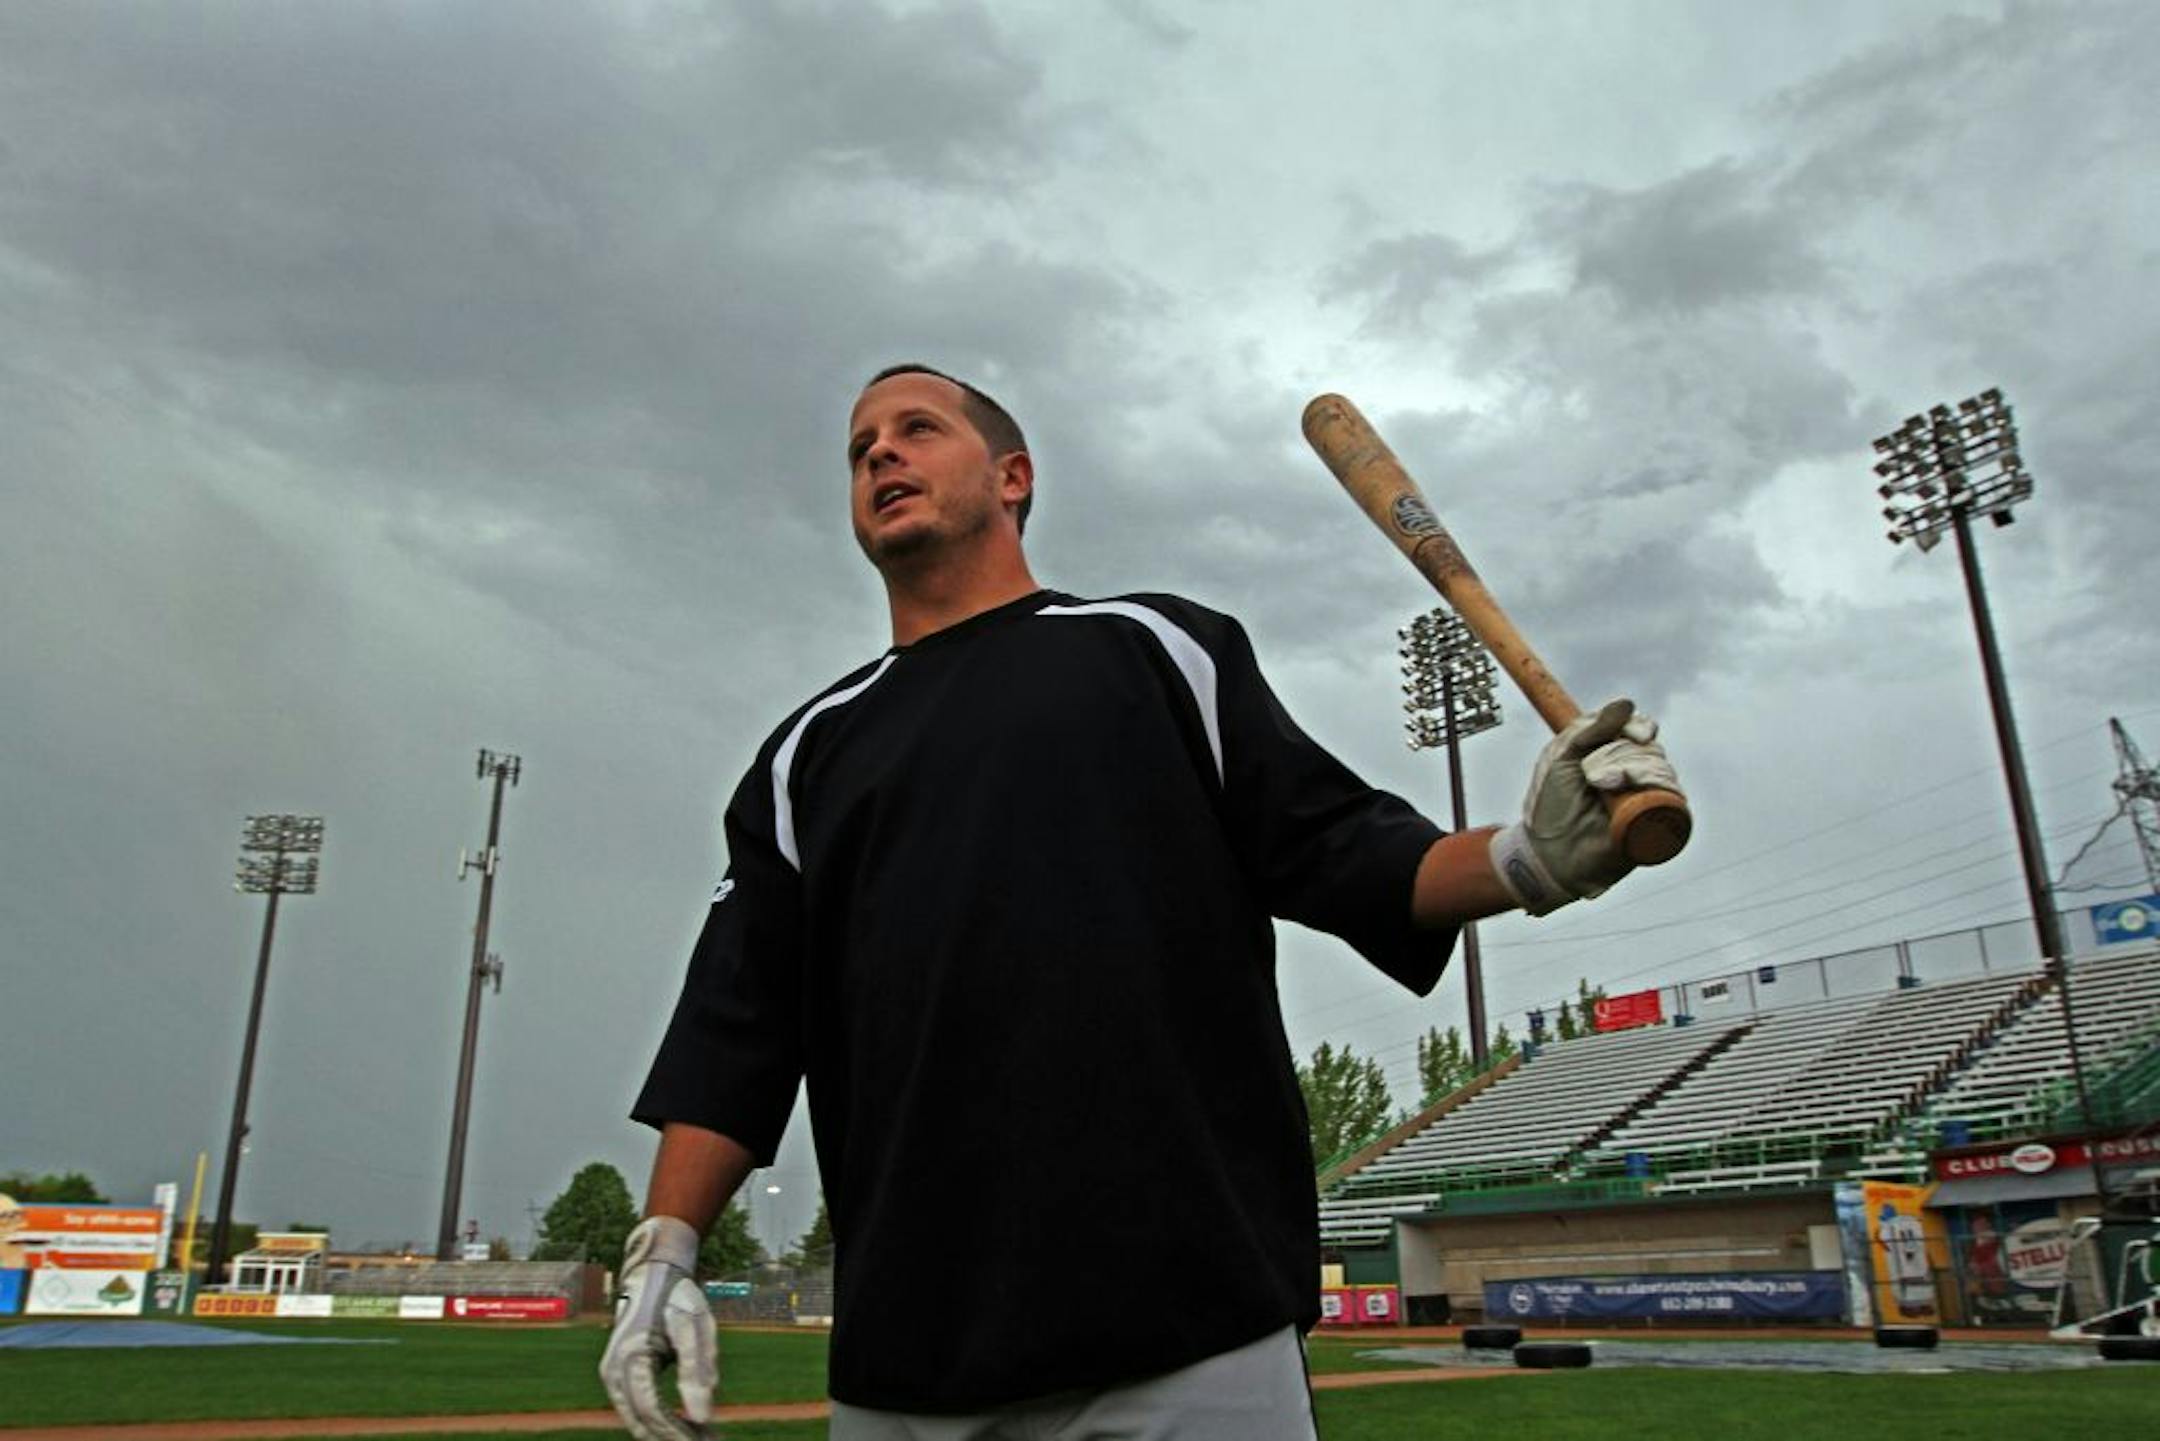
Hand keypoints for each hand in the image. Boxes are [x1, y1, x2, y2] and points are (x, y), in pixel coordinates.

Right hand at [600, 1216, 717, 1440]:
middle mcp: (613, 1371)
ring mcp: (612, 1375)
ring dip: (666, 1433)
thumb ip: (697, 1371)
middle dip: (673, 1437)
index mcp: (631, 1358)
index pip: (652, 1411)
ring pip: (637, 1419)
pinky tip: (686, 1425)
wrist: (654, 1275)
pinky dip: (659, 1421)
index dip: (677, 1432)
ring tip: (702, 1437)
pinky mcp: (618, 1377)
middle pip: (642, 1421)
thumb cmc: (678, 1296)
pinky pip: (637, 1408)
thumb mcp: (695, 1326)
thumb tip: (704, 1416)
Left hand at [1489, 698, 1680, 914]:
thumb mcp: (1562, 757)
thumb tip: (1627, 703)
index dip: (1639, 727)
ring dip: (1633, 771)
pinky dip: (1658, 791)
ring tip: (1601, 786)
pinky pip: (1674, 801)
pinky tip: (1631, 792)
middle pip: (1651, 749)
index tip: (1632, 733)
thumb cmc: (1551, 805)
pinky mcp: (1656, 826)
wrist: (1549, 852)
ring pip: (1662, 770)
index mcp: (1613, 756)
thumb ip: (1590, 729)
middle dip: (1622, 755)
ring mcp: (1647, 800)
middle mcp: (1635, 775)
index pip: (1641, 730)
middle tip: (1591, 775)